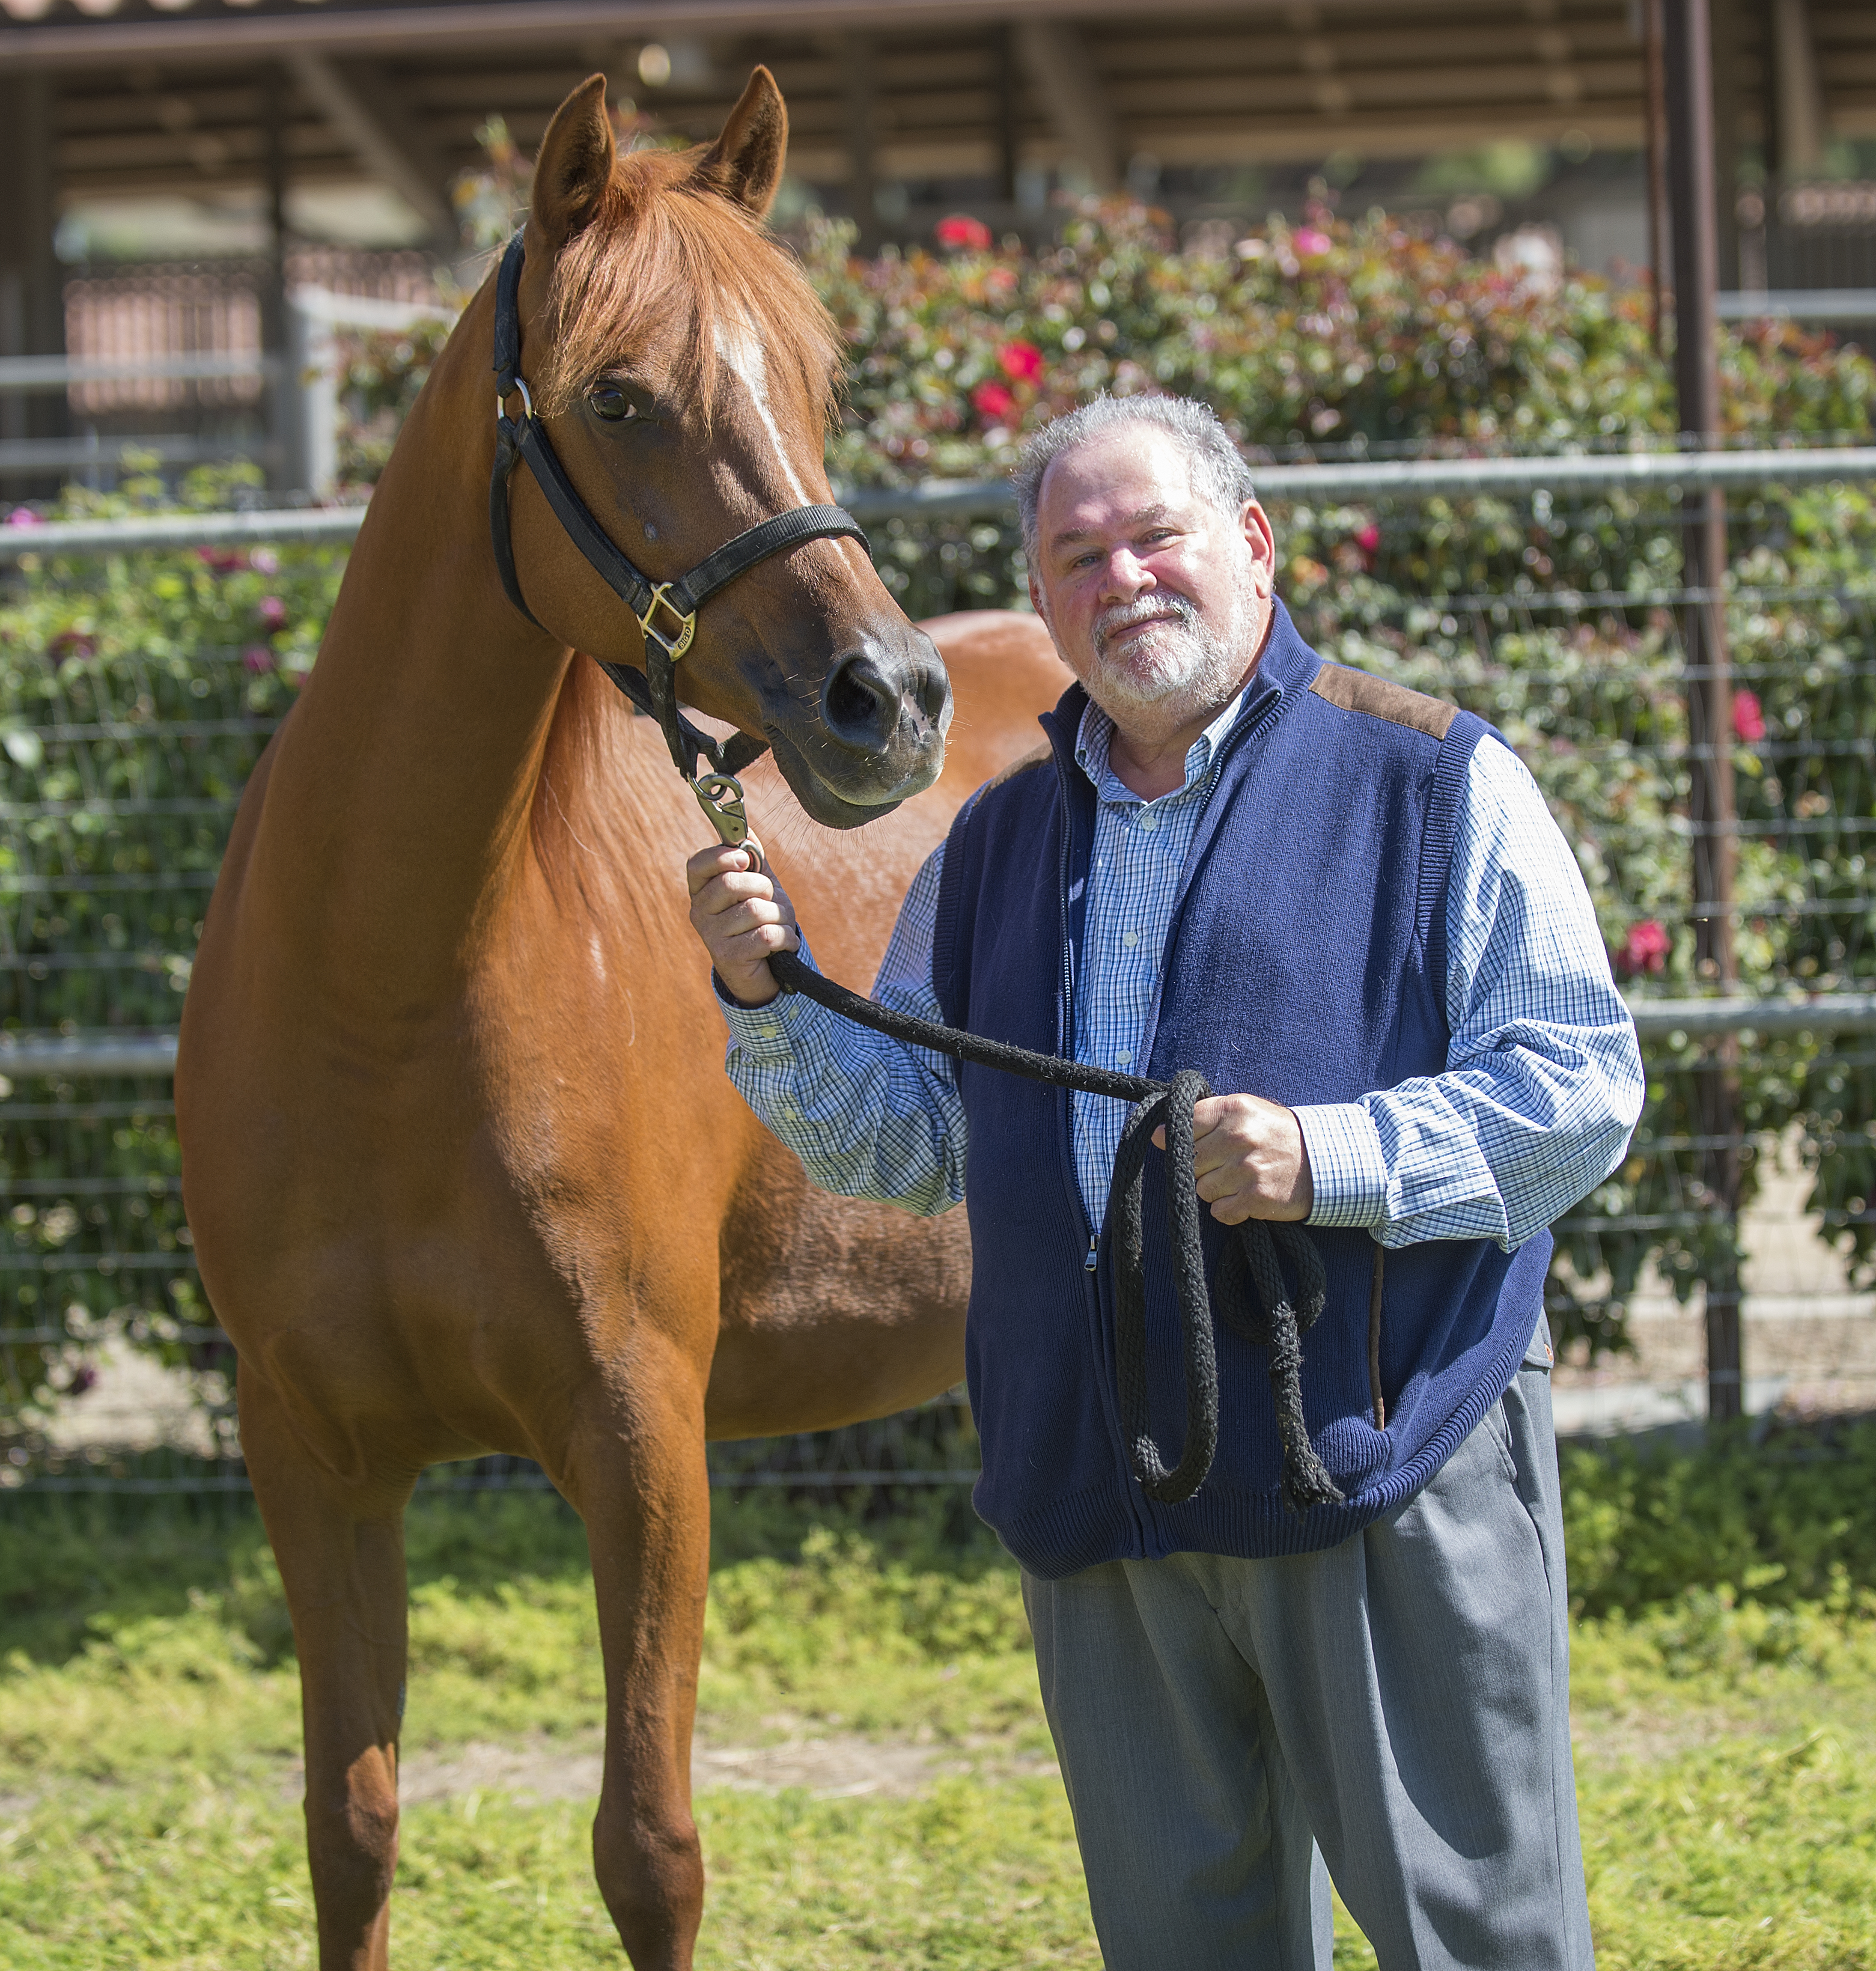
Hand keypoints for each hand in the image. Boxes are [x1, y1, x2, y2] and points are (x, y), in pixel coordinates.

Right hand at [685, 842, 799, 1006]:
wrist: (766, 970)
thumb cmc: (760, 922)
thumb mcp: (758, 887)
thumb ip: (753, 860)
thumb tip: (746, 828)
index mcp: (702, 890)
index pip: (698, 864)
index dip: (721, 856)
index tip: (744, 860)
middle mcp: (699, 912)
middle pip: (732, 883)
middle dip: (764, 889)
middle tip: (772, 901)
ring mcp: (710, 936)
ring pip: (754, 910)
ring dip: (780, 917)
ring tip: (781, 926)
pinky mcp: (727, 958)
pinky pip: (765, 935)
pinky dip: (785, 938)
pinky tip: (784, 945)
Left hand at [1153, 1092, 1313, 1223]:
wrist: (1326, 1162)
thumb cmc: (1278, 1135)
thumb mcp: (1247, 1112)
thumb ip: (1205, 1117)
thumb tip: (1158, 1134)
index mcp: (1234, 1109)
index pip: (1185, 1124)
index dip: (1183, 1137)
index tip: (1193, 1144)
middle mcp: (1239, 1137)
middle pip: (1190, 1161)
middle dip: (1204, 1166)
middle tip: (1227, 1164)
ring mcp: (1247, 1169)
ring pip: (1202, 1189)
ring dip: (1218, 1189)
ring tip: (1241, 1180)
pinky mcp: (1256, 1198)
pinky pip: (1219, 1211)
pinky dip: (1230, 1209)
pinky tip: (1247, 1197)